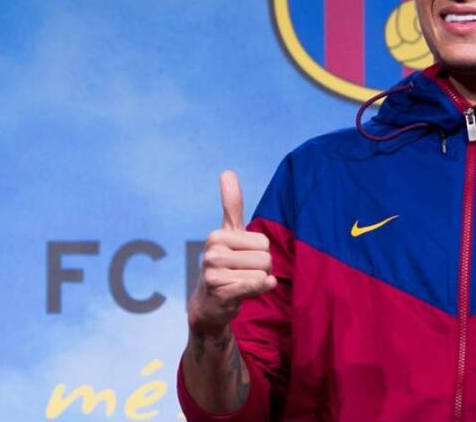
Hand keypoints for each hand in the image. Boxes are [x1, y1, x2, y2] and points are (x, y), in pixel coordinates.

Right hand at [187, 170, 276, 334]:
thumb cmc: (226, 264)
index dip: (260, 253)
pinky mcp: (221, 291)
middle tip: (243, 274)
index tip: (243, 258)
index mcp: (217, 235)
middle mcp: (212, 252)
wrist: (210, 304)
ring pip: (263, 273)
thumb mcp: (229, 233)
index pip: (263, 241)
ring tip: (241, 283)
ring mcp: (214, 272)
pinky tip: (259, 288)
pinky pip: (255, 284)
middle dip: (261, 269)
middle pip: (265, 257)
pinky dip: (262, 288)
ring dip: (258, 281)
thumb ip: (231, 204)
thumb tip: (227, 171)